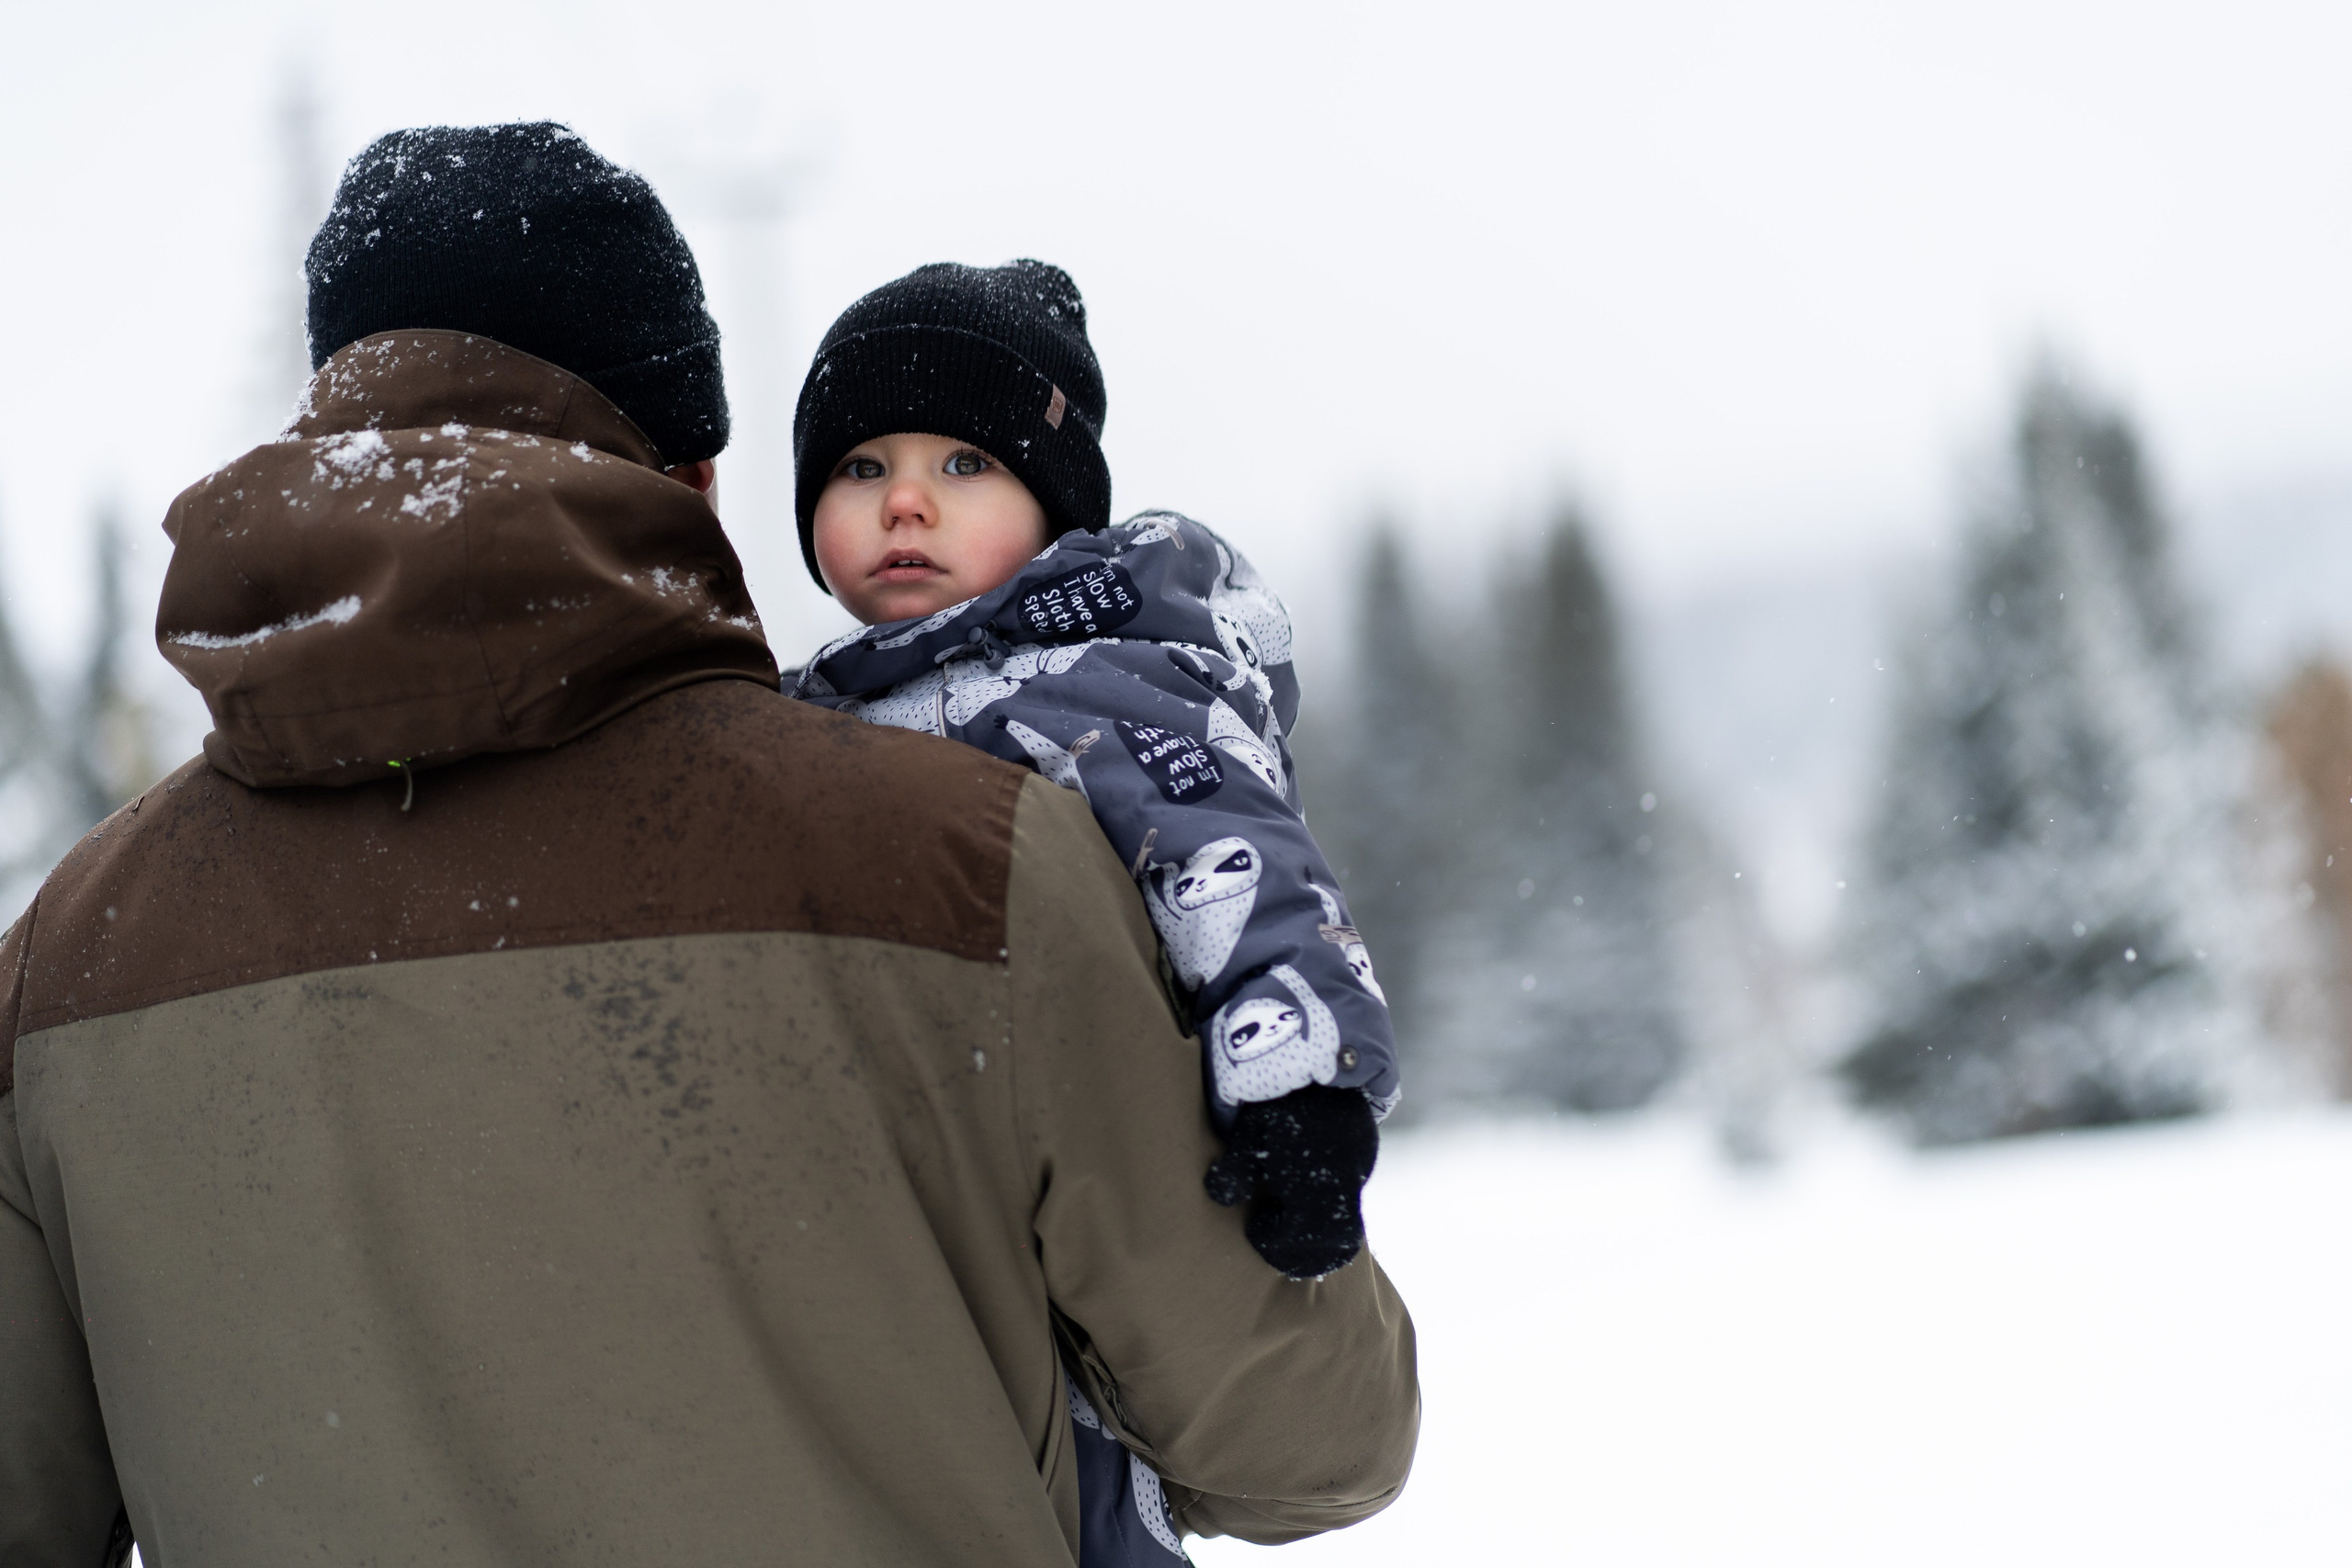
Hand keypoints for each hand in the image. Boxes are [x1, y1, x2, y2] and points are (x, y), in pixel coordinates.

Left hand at [1204, 1084, 1378, 1279]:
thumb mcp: (1249, 1133)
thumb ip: (1236, 1171)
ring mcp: (1362, 1162)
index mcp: (1316, 1181)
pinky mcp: (1367, 1149)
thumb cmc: (1277, 1095)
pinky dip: (1328, 1198)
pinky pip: (1351, 1187)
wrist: (1319, 1047)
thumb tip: (1221, 1199)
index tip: (1258, 1226)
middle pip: (1336, 1239)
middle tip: (1274, 1229)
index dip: (1278, 1243)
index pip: (1304, 1238)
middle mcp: (1347, 1178)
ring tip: (1287, 1204)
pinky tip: (1303, 1178)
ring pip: (1348, 1215)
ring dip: (1318, 1222)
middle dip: (1304, 1245)